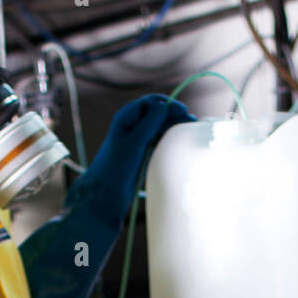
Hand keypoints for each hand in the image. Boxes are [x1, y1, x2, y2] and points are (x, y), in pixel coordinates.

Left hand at [70, 94, 193, 227]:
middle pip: (157, 114)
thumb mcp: (134, 142)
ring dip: (174, 127)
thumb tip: (164, 107)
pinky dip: (170, 139)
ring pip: (160, 128)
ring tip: (189, 130)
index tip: (183, 111)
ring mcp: (138, 140)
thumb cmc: (116, 167)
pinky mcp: (143, 153)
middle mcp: (132, 126)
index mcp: (126, 118)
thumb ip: (149, 123)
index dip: (167, 104)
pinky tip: (180, 142)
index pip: (150, 103)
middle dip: (174, 116)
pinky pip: (159, 141)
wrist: (106, 194)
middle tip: (191, 122)